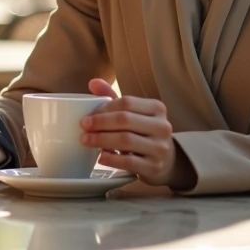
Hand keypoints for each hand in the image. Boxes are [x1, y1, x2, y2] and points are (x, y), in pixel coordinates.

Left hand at [79, 78, 196, 190]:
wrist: (166, 161)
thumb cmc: (143, 133)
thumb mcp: (133, 114)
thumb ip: (113, 98)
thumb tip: (93, 82)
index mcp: (157, 108)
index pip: (127, 103)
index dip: (104, 108)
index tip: (88, 115)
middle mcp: (162, 126)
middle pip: (125, 120)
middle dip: (100, 123)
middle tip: (83, 126)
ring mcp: (160, 148)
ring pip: (126, 140)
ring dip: (102, 140)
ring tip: (87, 141)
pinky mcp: (154, 167)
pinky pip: (129, 161)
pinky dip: (112, 159)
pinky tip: (100, 157)